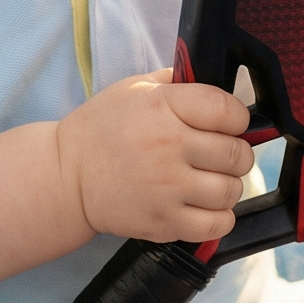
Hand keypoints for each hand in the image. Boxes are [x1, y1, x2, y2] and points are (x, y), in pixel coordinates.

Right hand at [56, 69, 252, 243]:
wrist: (66, 177)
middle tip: (220, 154)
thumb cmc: (101, 129)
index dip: (237, 118)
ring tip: (209, 181)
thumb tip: (216, 78)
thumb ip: (177, 81)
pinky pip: (217, 224)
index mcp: (163, 107)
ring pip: (232, 190)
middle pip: (237, 154)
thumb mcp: (134, 88)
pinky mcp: (164, 222)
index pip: (229, 111)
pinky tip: (205, 206)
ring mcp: (167, 189)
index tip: (229, 124)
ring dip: (227, 185)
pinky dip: (220, 216)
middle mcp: (168, 147)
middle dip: (236, 153)